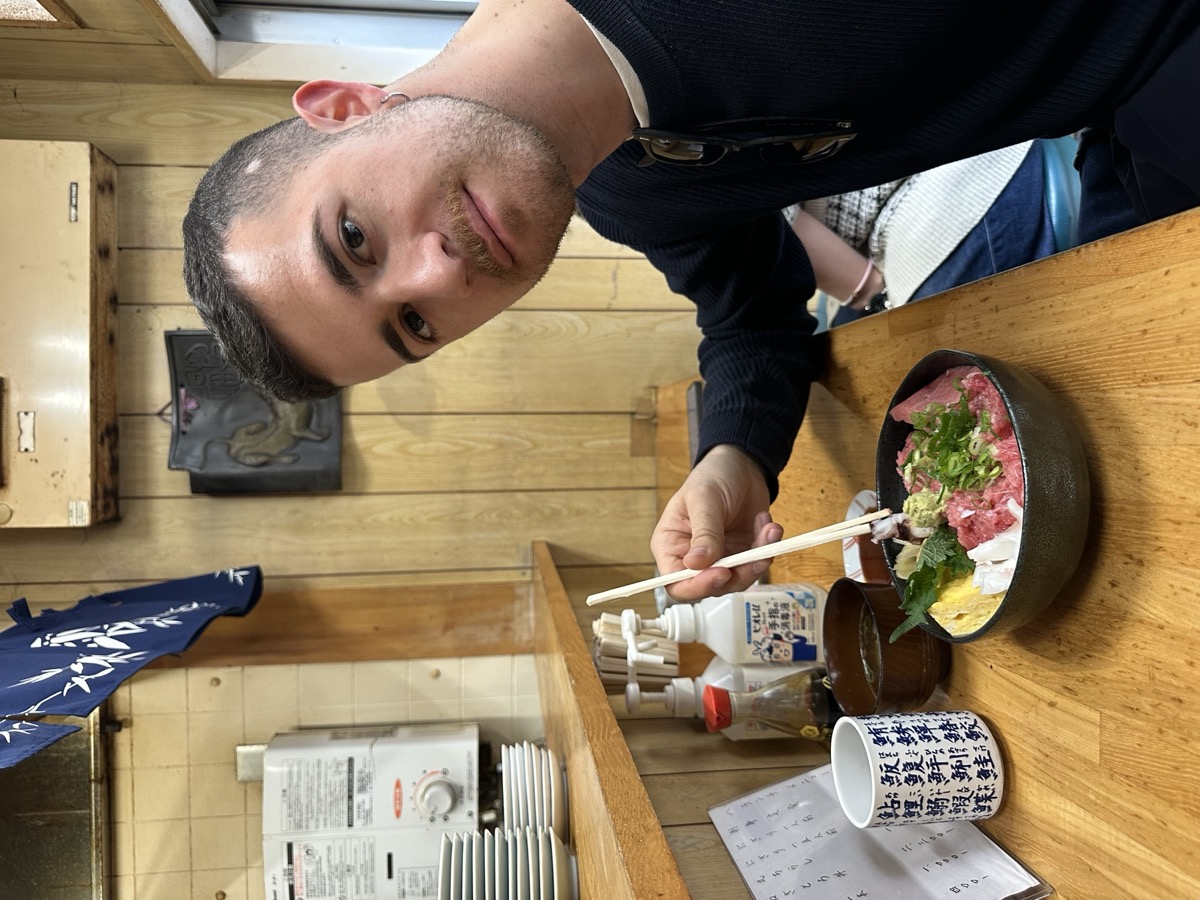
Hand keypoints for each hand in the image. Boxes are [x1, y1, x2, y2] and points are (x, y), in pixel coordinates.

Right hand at [651, 444, 783, 600]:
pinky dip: (767, 548)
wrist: (743, 465)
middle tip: (754, 556)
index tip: (721, 573)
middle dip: (737, 573)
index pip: (676, 582)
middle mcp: (694, 557)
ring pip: (738, 579)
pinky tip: (768, 526)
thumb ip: (704, 533)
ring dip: (757, 559)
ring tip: (768, 531)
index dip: (697, 586)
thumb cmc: (713, 476)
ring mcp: (720, 557)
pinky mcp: (743, 554)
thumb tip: (696, 564)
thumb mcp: (704, 500)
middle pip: (711, 586)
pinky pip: (757, 564)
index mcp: (671, 545)